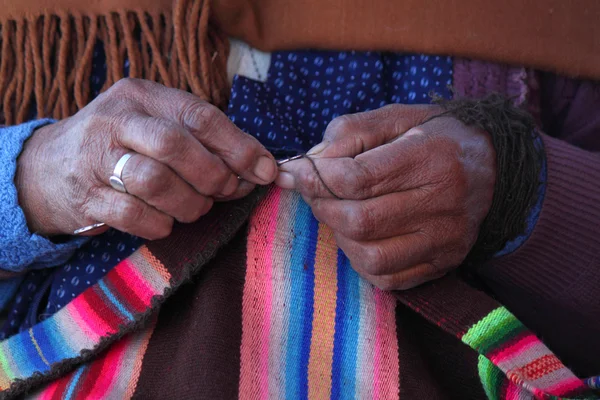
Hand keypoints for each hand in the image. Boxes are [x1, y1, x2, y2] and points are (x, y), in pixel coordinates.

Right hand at [16, 78, 276, 238]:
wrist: (48, 168)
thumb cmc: (121, 146)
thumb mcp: (154, 125)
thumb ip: (201, 139)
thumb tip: (259, 167)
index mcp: (141, 96)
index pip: (199, 115)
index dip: (239, 145)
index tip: (265, 170)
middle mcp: (116, 121)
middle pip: (176, 145)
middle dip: (213, 175)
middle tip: (225, 191)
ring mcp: (95, 159)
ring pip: (155, 181)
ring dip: (190, 203)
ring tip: (196, 208)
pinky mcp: (86, 197)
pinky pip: (133, 215)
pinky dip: (160, 224)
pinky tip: (166, 222)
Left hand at [276, 104, 495, 289]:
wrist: (495, 167)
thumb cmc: (436, 137)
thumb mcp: (396, 117)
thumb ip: (350, 132)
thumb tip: (310, 162)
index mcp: (429, 157)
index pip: (357, 179)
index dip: (315, 179)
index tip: (295, 173)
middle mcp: (442, 203)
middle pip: (360, 221)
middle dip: (322, 207)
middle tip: (316, 193)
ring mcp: (445, 240)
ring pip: (371, 257)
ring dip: (340, 236)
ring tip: (340, 213)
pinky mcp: (444, 263)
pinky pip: (388, 279)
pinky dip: (362, 261)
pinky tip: (361, 237)